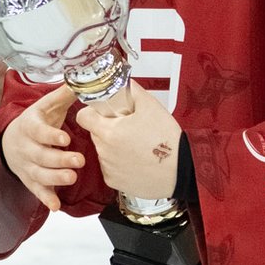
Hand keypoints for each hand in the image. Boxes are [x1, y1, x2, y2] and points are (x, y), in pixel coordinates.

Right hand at [0, 84, 81, 201]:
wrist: (10, 140)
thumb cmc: (36, 121)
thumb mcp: (45, 106)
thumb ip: (62, 95)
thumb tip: (79, 79)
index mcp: (29, 126)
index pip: (38, 131)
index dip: (50, 135)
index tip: (65, 138)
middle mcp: (25, 147)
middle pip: (40, 155)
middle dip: (59, 159)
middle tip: (79, 161)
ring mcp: (26, 165)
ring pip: (38, 174)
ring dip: (55, 178)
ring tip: (72, 178)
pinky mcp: (29, 180)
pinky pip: (36, 190)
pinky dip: (45, 198)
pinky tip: (56, 205)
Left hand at [81, 86, 182, 200]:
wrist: (181, 170)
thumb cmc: (167, 141)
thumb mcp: (151, 106)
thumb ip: (131, 90)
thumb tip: (122, 82)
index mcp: (109, 131)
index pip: (83, 117)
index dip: (92, 112)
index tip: (104, 112)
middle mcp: (104, 151)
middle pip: (95, 133)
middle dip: (107, 128)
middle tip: (128, 128)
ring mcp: (108, 168)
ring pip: (103, 151)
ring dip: (113, 146)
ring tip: (136, 146)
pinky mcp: (114, 181)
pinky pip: (110, 168)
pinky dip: (119, 163)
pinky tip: (136, 160)